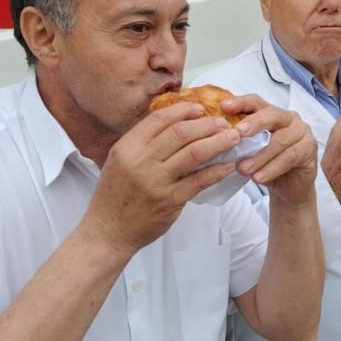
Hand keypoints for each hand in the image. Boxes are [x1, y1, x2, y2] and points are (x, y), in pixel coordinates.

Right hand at [82, 101, 239, 256]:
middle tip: (223, 122)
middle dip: (207, 124)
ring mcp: (156, 181)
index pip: (160, 119)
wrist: (107, 231)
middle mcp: (141, 160)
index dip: (184, 110)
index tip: (201, 108)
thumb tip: (176, 122)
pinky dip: (217, 171)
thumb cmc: (115, 195)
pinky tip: (228, 165)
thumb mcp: (120, 160)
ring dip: (218, 142)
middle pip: (181, 132)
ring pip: (194, 152)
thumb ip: (143, 142)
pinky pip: (199, 180)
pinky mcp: (170, 200)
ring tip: (233, 138)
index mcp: (127, 146)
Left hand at [223, 95, 317, 207]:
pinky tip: (259, 178)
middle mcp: (288, 118)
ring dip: (260, 156)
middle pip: (271, 114)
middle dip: (253, 123)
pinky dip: (272, 168)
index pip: (256, 102)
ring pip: (280, 140)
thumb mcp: (249, 151)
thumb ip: (239, 140)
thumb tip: (214, 136)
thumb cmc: (266, 165)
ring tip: (243, 169)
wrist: (288, 188)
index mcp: (271, 113)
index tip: (224, 107)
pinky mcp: (309, 149)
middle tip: (237, 134)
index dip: (241, 102)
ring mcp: (302, 132)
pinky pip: (290, 156)